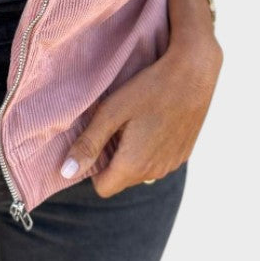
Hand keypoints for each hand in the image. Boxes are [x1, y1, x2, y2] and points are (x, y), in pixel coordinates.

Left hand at [60, 31, 222, 195]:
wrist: (194, 73)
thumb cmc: (149, 88)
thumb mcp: (112, 111)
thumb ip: (88, 144)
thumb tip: (65, 172)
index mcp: (133, 166)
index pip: (102, 188)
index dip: (94, 167)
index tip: (98, 139)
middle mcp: (155, 173)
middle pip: (122, 178)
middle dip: (113, 158)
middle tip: (117, 124)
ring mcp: (172, 164)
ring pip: (141, 170)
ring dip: (133, 153)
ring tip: (136, 120)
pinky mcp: (184, 154)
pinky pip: (159, 161)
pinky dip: (152, 147)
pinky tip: (155, 120)